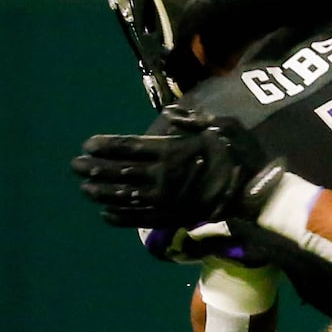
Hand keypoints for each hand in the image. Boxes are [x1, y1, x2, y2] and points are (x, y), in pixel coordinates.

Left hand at [73, 107, 281, 228]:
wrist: (256, 195)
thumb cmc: (242, 157)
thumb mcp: (224, 127)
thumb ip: (193, 120)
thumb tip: (168, 113)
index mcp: (171, 151)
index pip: (128, 147)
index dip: (105, 146)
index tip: (87, 145)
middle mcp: (162, 176)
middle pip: (119, 171)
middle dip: (94, 169)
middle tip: (74, 167)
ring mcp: (166, 200)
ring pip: (124, 196)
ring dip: (101, 193)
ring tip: (83, 189)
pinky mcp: (172, 218)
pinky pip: (139, 218)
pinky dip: (120, 217)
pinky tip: (106, 214)